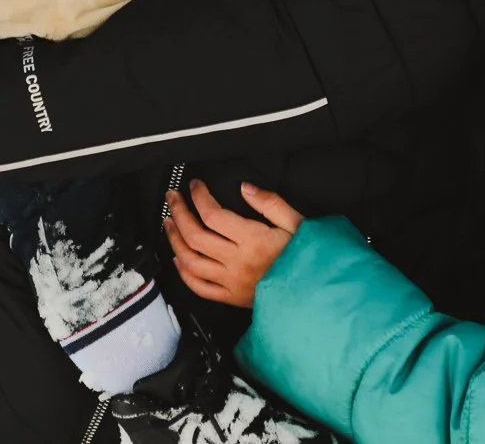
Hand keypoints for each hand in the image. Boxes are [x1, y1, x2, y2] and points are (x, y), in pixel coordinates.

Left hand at [163, 179, 303, 307]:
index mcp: (253, 240)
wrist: (315, 294)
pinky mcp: (231, 297)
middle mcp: (237, 261)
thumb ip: (270, 203)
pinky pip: (199, 287)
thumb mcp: (298, 223)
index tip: (194, 186)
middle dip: (179, 212)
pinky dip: (184, 273)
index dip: (198, 197)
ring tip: (169, 223)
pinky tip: (178, 259)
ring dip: (175, 240)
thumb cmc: (308, 259)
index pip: (213, 215)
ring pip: (191, 261)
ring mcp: (231, 282)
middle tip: (173, 198)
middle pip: (195, 235)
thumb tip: (246, 188)